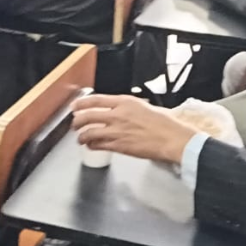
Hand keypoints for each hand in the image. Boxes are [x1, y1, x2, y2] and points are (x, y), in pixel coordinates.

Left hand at [71, 94, 196, 164]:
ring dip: (82, 136)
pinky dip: (91, 145)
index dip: (81, 103)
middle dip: (77, 121)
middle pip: (88, 116)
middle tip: (74, 123)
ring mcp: (117, 131)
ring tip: (80, 138)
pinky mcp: (119, 146)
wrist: (172, 139)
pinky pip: (98, 145)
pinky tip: (91, 146)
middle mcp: (118, 115)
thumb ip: (130, 108)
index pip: (96, 100)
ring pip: (89, 132)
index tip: (75, 105)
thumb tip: (120, 110)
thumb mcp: (146, 106)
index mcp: (125, 102)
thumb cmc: (165, 123)